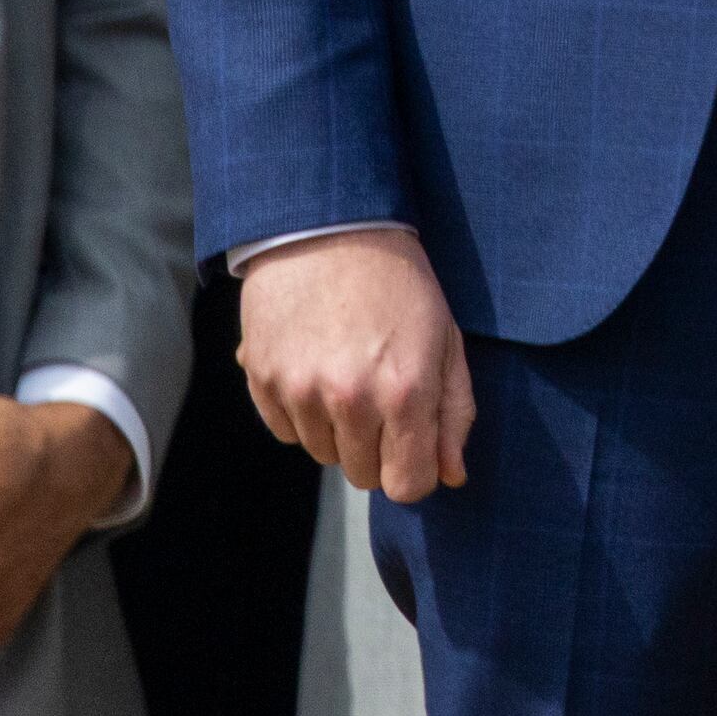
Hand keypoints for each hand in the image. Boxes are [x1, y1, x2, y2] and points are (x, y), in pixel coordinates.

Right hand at [238, 231, 476, 500]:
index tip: (414, 445)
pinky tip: (317, 365)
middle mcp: (350, 400)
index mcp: (405, 392)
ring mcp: (301, 392)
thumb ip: (453, 413)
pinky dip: (302, 413)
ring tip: (349, 370)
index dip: (414, 470)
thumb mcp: (445, 341)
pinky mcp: (263, 381)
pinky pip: (287, 431)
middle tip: (383, 394)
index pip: (407, 485)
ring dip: (339, 429)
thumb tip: (451, 476)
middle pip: (364, 475)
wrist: (330, 229)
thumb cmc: (400, 285)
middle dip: (378, 447)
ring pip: (324, 454)